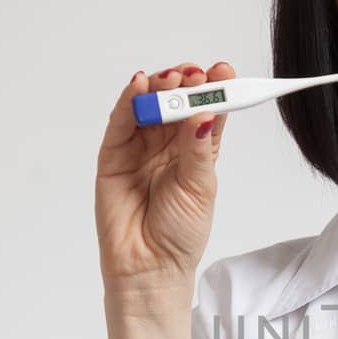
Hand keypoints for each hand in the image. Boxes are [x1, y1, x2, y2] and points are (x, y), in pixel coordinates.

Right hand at [95, 61, 235, 296]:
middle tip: (195, 76)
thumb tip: (205, 112)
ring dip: (160, 87)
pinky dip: (128, 100)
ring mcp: (140, 146)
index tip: (224, 72)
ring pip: (149, 105)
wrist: (150, 266)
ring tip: (172, 80)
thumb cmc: (180, 233)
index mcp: (197, 149)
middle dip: (186, 83)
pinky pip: (121, 121)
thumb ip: (199, 150)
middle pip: (177, 101)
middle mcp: (168, 143)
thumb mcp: (200, 188)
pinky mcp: (114, 154)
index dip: (215, 89)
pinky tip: (139, 85)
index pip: (207, 110)